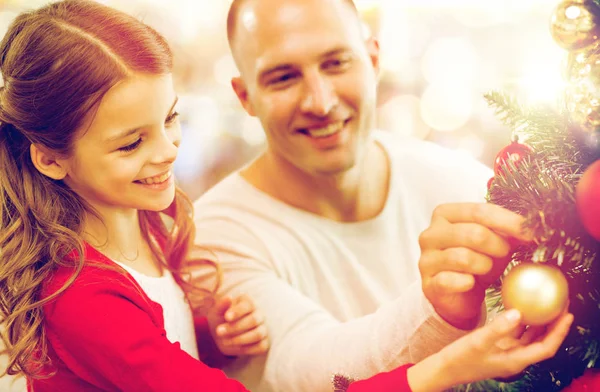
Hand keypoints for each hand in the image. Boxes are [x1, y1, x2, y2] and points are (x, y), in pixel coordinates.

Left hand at [207, 294, 269, 356]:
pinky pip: (261, 346)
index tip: (227, 317)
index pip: (249, 305)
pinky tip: (235, 347)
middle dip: (235, 327)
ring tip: (225, 341)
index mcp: (248, 302)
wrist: (222, 335)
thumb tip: (228, 298)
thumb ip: (221, 306)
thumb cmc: (220, 320)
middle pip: (254, 320)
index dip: (238, 311)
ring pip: (258, 334)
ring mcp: (263, 328)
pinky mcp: (264, 342)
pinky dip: (247, 349)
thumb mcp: (216, 312)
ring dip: (240, 339)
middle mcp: (259, 314)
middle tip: (219, 331)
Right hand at [408, 308, 573, 390]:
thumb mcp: (478, 342)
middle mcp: (516, 357)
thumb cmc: (461, 359)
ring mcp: (508, 352)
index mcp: (515, 360)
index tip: (567, 314)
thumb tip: (518, 312)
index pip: (546, 347)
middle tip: (562, 303)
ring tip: (548, 303)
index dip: (559, 332)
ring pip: (532, 336)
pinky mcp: (499, 346)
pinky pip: (518, 332)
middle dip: (555, 324)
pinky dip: (524, 321)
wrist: (445, 368)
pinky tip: (523, 307)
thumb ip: (498, 327)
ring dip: (542, 322)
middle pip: (543, 341)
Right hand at [419, 203, 531, 329]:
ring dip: (485, 266)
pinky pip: (452, 280)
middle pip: (473, 233)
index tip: (534, 233)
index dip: (509, 221)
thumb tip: (538, 225)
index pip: (480, 211)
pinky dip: (468, 282)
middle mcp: (430, 233)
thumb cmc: (478, 261)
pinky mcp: (428, 283)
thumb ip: (510, 230)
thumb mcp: (496, 241)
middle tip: (506, 254)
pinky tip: (471, 283)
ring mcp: (426, 259)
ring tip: (487, 269)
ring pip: (464, 258)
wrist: (460, 295)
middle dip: (498, 246)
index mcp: (445, 214)